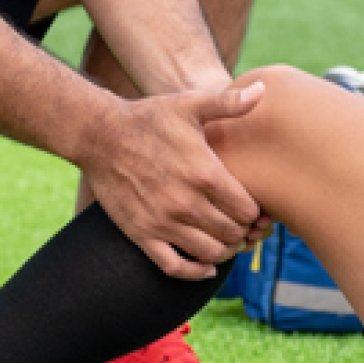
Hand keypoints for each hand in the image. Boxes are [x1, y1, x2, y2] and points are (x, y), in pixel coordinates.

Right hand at [80, 82, 265, 278]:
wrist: (100, 135)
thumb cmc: (148, 118)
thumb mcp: (189, 104)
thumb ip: (229, 102)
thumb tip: (263, 90)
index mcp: (205, 174)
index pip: (248, 210)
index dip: (255, 212)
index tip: (252, 209)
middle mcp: (187, 203)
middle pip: (232, 234)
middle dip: (242, 232)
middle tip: (240, 226)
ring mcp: (163, 222)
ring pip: (210, 253)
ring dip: (223, 251)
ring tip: (223, 240)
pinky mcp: (142, 234)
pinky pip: (174, 267)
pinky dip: (195, 272)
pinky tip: (204, 266)